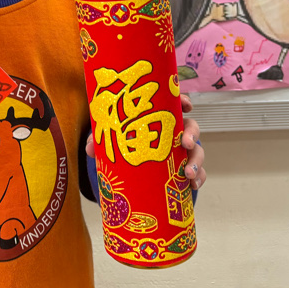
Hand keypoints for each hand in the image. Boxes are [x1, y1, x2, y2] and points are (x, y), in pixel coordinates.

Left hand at [84, 93, 206, 189]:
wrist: (132, 174)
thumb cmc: (124, 146)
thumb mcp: (110, 141)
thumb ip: (99, 142)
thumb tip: (90, 149)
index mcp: (159, 119)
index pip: (174, 105)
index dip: (183, 101)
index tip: (187, 104)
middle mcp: (175, 133)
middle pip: (192, 127)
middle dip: (192, 134)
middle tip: (186, 143)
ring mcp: (182, 153)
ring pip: (198, 152)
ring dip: (196, 162)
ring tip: (187, 174)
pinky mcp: (185, 171)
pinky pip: (199, 174)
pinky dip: (198, 179)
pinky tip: (192, 186)